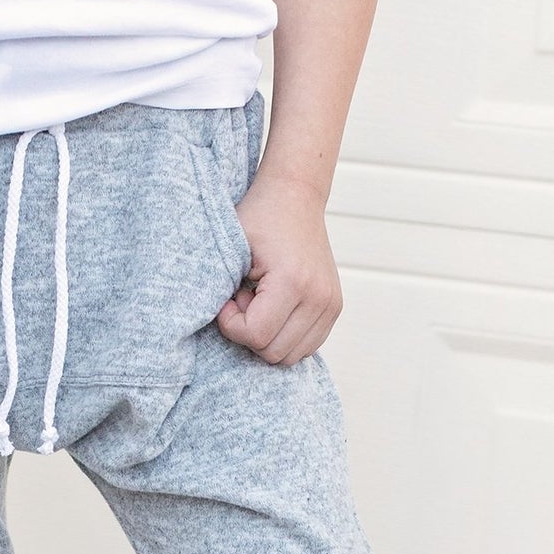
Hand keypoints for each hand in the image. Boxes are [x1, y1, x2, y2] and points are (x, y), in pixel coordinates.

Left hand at [215, 177, 342, 366]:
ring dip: (268, 336)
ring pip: (290, 356)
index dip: (232, 325)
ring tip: (260, 303)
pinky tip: (275, 308)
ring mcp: (331, 304)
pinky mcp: (334, 308)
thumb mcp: (232, 249)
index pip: (256, 335)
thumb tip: (219, 325)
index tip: (228, 300)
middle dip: (250, 332)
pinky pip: (305, 347)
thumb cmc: (258, 219)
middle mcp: (319, 297)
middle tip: (244, 298)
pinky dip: (284, 337)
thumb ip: (220, 290)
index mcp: (294, 281)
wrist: (295, 196)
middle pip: (274, 352)